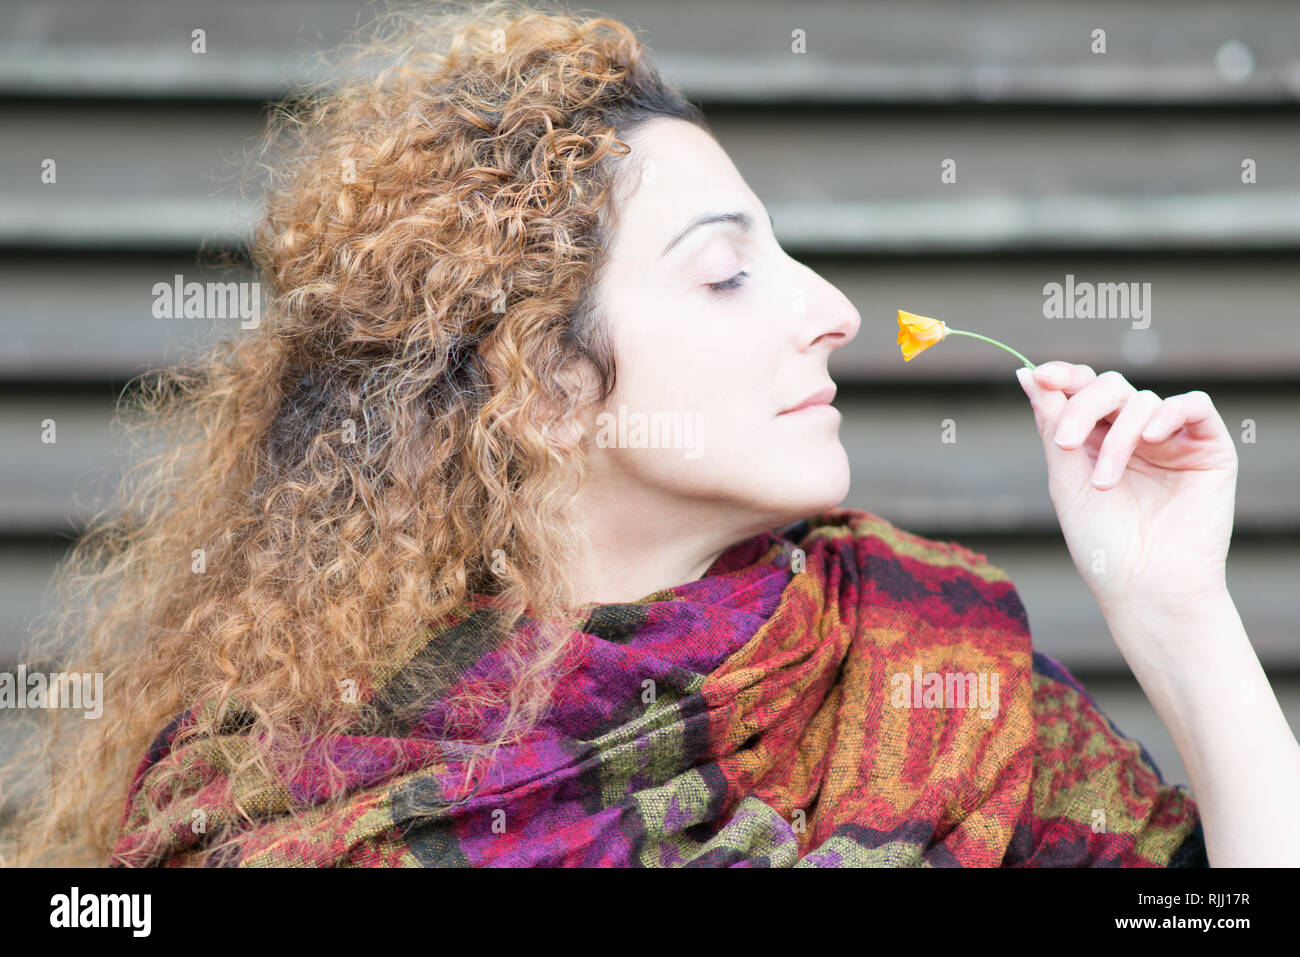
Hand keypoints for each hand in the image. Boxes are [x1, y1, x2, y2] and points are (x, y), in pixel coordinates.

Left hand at [1016, 362, 1237, 623]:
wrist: (1147, 588)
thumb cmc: (1103, 544)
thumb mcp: (1066, 481)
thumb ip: (1052, 426)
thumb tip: (1029, 374)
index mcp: (1095, 439)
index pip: (1080, 390)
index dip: (1061, 376)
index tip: (1040, 377)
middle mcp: (1133, 434)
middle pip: (1108, 387)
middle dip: (1082, 407)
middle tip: (1065, 444)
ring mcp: (1171, 439)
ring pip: (1142, 401)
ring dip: (1118, 437)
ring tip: (1105, 483)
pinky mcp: (1209, 448)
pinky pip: (1195, 405)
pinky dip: (1170, 412)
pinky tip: (1151, 437)